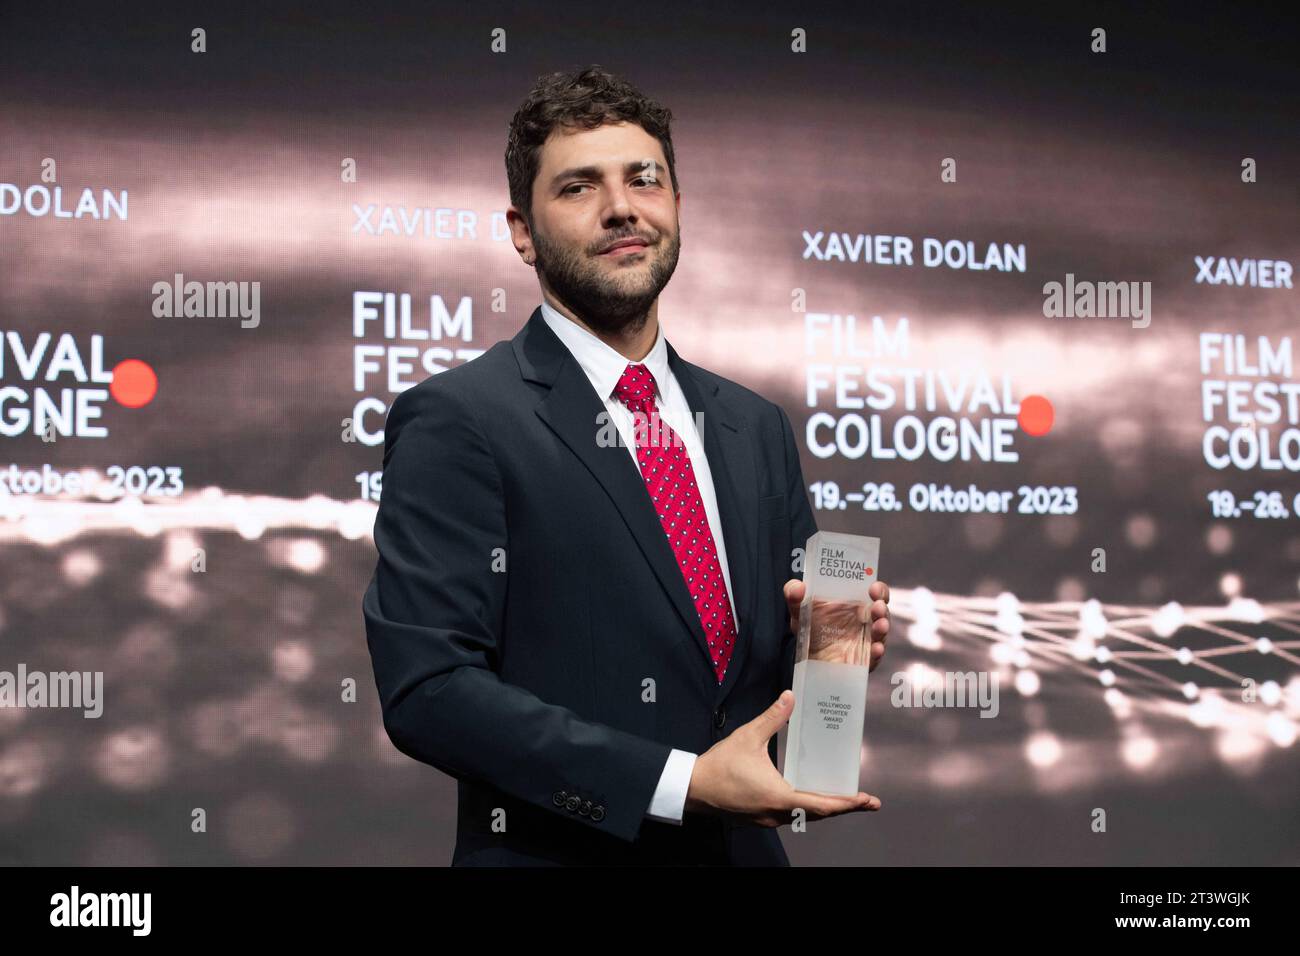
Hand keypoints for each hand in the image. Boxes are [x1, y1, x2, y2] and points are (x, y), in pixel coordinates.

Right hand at [684, 690, 881, 825]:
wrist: (692, 789)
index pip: (823, 804)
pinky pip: (791, 816)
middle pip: (819, 814)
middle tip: (867, 802)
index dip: (848, 803)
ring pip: (805, 817)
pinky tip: (809, 798)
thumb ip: (773, 717)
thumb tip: (790, 696)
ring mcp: (768, 819)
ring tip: (843, 799)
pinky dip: (807, 809)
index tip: (868, 800)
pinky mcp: (759, 819)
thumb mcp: (749, 736)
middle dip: (844, 807)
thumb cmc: (721, 764)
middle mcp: (778, 814)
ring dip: (825, 809)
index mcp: (781, 797)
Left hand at [784, 578, 890, 671]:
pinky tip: (875, 649)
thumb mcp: (799, 608)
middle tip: (877, 606)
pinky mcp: (864, 660)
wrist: (805, 656)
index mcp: (857, 602)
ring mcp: (867, 640)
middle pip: (882, 612)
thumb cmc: (810, 625)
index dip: (879, 590)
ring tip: (879, 625)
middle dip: (882, 608)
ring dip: (882, 628)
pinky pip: (874, 657)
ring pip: (881, 633)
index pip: (876, 593)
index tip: (873, 588)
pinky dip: (876, 653)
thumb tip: (797, 587)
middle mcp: (867, 620)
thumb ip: (794, 595)